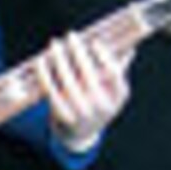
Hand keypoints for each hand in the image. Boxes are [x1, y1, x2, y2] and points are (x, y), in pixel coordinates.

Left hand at [34, 32, 133, 152]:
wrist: (80, 134)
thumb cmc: (98, 102)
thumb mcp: (112, 89)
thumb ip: (118, 68)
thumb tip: (129, 46)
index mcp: (118, 96)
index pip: (114, 74)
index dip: (105, 57)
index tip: (94, 42)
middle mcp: (101, 107)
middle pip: (89, 77)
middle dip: (78, 53)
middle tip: (70, 35)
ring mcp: (81, 113)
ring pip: (68, 83)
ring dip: (60, 60)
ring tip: (54, 44)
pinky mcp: (62, 116)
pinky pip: (51, 92)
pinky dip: (44, 75)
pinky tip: (40, 61)